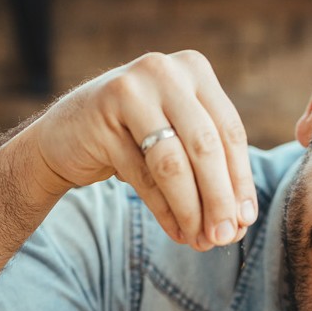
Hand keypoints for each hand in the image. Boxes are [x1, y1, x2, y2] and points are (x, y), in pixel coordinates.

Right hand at [28, 50, 257, 250]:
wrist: (65, 136)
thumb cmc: (133, 139)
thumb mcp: (177, 139)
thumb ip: (210, 168)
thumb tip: (241, 220)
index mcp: (194, 68)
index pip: (229, 130)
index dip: (240, 179)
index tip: (246, 220)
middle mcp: (165, 71)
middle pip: (204, 146)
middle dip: (219, 198)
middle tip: (225, 237)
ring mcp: (131, 90)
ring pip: (173, 163)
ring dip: (191, 209)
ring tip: (200, 241)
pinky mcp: (102, 117)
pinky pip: (142, 175)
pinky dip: (164, 210)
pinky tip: (177, 231)